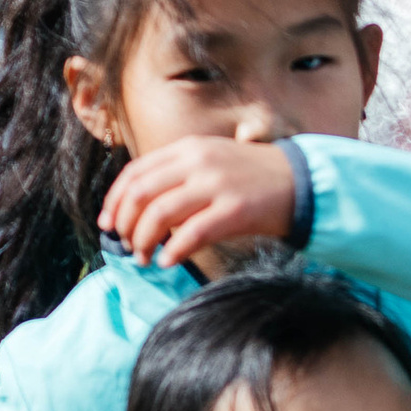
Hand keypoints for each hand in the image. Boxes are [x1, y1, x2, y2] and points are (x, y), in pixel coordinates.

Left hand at [102, 137, 299, 272]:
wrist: (302, 182)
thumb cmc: (253, 179)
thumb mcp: (211, 162)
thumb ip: (178, 175)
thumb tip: (140, 206)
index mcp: (188, 149)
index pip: (135, 173)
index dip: (114, 201)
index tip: (108, 223)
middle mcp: (198, 163)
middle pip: (141, 195)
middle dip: (125, 224)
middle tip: (126, 244)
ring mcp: (216, 185)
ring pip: (160, 215)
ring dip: (143, 241)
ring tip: (144, 257)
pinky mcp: (235, 210)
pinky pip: (192, 234)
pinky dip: (173, 252)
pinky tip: (167, 262)